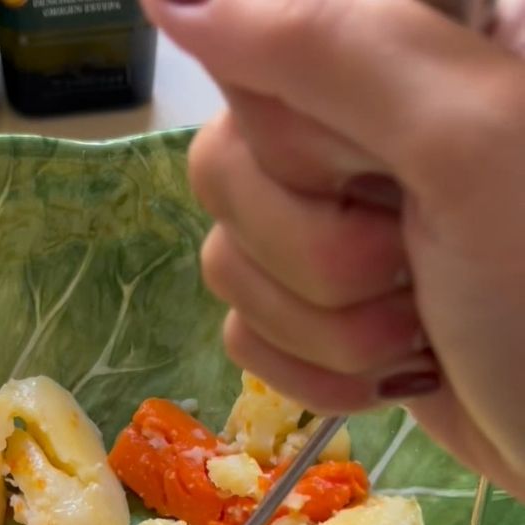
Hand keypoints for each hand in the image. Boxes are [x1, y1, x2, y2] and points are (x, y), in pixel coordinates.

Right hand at [141, 0, 524, 500]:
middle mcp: (358, 131)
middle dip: (314, 251)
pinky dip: (316, 372)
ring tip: (418, 329)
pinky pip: (245, 332)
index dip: (299, 142)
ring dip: (325, 326)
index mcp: (402, 55)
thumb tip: (172, 0)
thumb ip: (328, 46)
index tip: (380, 177)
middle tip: (411, 261)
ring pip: (229, 260)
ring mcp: (338, 227)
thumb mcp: (467, 141)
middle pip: (226, 165)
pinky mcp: (325, 312)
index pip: (256, 57)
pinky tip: (392, 373)